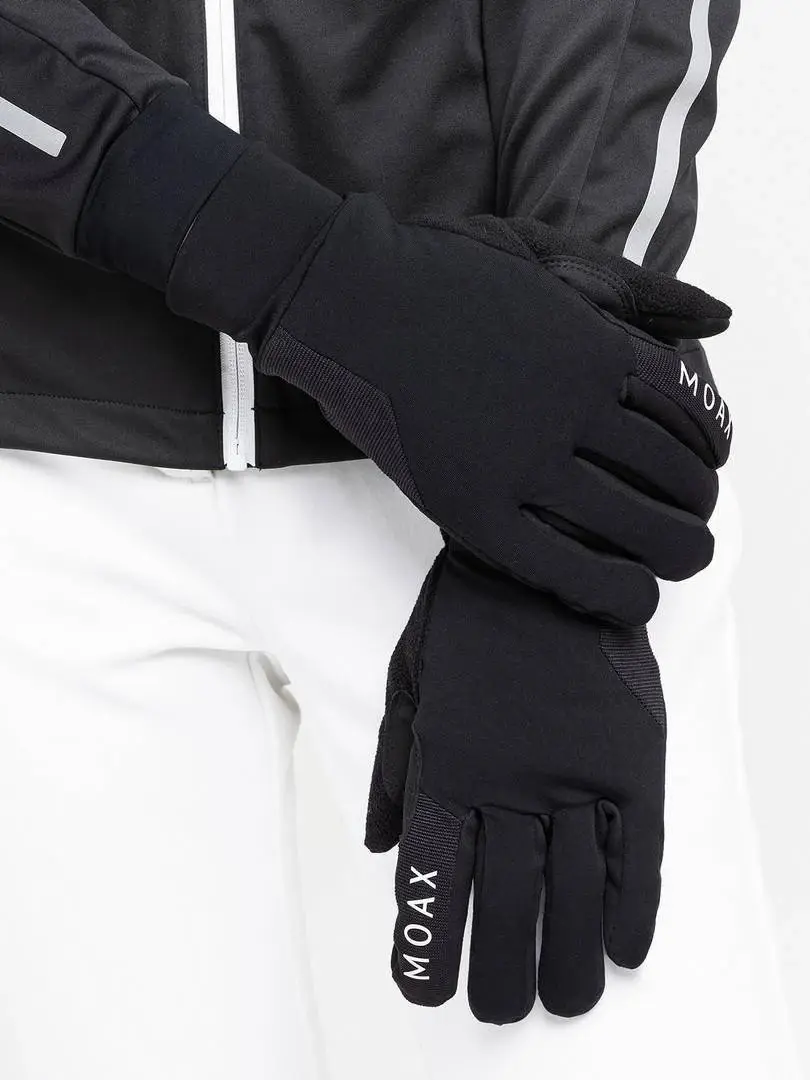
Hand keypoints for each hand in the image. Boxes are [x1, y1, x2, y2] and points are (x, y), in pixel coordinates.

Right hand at [0, 0, 730, 623]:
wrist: (345, 297)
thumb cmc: (441, 272)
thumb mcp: (549, 259)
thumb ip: (640, 291)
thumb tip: (723, 315)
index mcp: (598, 350)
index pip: (691, 420)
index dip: (710, 453)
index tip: (705, 468)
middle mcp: (573, 410)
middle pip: (674, 477)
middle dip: (698, 508)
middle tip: (696, 523)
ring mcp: (523, 463)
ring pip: (633, 525)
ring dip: (676, 549)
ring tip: (682, 558)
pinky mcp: (473, 508)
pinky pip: (563, 568)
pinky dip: (614, 591)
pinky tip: (636, 598)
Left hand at [366, 544, 665, 1022]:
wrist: (539, 560)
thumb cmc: (464, 622)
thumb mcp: (405, 685)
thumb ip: (393, 773)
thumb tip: (382, 848)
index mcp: (446, 770)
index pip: (435, 883)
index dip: (428, 945)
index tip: (426, 989)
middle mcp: (510, 786)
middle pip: (507, 903)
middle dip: (500, 969)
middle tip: (499, 1007)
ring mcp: (575, 776)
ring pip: (574, 893)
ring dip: (567, 957)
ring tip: (562, 1000)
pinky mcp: (629, 760)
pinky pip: (634, 852)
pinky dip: (630, 908)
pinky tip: (621, 948)